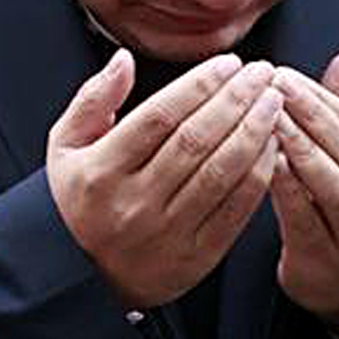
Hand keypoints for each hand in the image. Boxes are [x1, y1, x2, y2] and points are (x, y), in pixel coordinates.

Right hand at [46, 51, 282, 311]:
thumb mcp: (65, 147)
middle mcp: (135, 202)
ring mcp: (168, 232)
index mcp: (101, 171)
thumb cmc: (76, 201)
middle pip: (196, 141)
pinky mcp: (196, 257)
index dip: (198, 85)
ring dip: (254, 133)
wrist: (80, 278)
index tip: (228, 64)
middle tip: (263, 73)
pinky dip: (259, 175)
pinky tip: (273, 147)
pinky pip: (236, 209)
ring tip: (273, 102)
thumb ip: (93, 99)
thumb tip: (123, 60)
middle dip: (236, 100)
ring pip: (221, 173)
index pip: (158, 117)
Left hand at [270, 52, 338, 330]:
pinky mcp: (329, 261)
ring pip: (334, 185)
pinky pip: (308, 220)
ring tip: (268, 119)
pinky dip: (288, 190)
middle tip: (271, 85)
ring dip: (301, 148)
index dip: (320, 97)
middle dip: (309, 115)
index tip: (282, 72)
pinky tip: (266, 164)